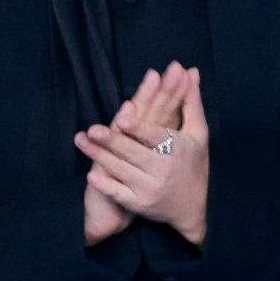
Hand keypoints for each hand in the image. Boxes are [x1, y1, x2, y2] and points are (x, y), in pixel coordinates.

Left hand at [76, 61, 208, 244]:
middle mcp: (163, 171)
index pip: (155, 137)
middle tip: (92, 129)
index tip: (122, 118)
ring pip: (121, 171)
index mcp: (177, 150)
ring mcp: (149, 189)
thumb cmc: (194, 165)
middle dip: (112, 141)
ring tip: (81, 140)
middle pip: (133, 153)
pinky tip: (90, 175)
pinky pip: (118, 194)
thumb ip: (190, 103)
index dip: (139, 128)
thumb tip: (191, 71)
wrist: (194, 209)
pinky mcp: (139, 205)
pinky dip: (105, 185)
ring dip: (99, 156)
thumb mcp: (198, 134)